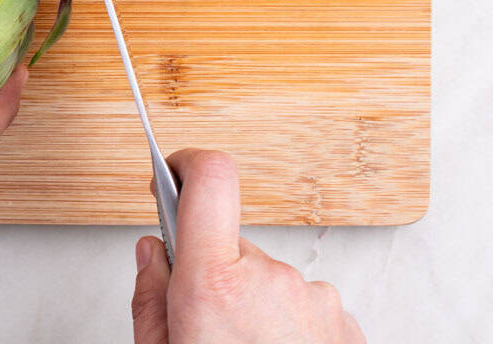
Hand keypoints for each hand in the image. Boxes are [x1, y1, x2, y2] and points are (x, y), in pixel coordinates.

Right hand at [131, 150, 364, 343]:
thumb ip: (151, 297)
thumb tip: (153, 253)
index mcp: (214, 283)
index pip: (210, 179)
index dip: (187, 164)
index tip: (174, 170)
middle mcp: (269, 279)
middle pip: (230, 245)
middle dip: (214, 274)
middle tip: (203, 327)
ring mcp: (313, 299)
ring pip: (268, 280)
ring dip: (253, 307)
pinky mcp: (341, 320)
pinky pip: (301, 305)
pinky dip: (285, 327)